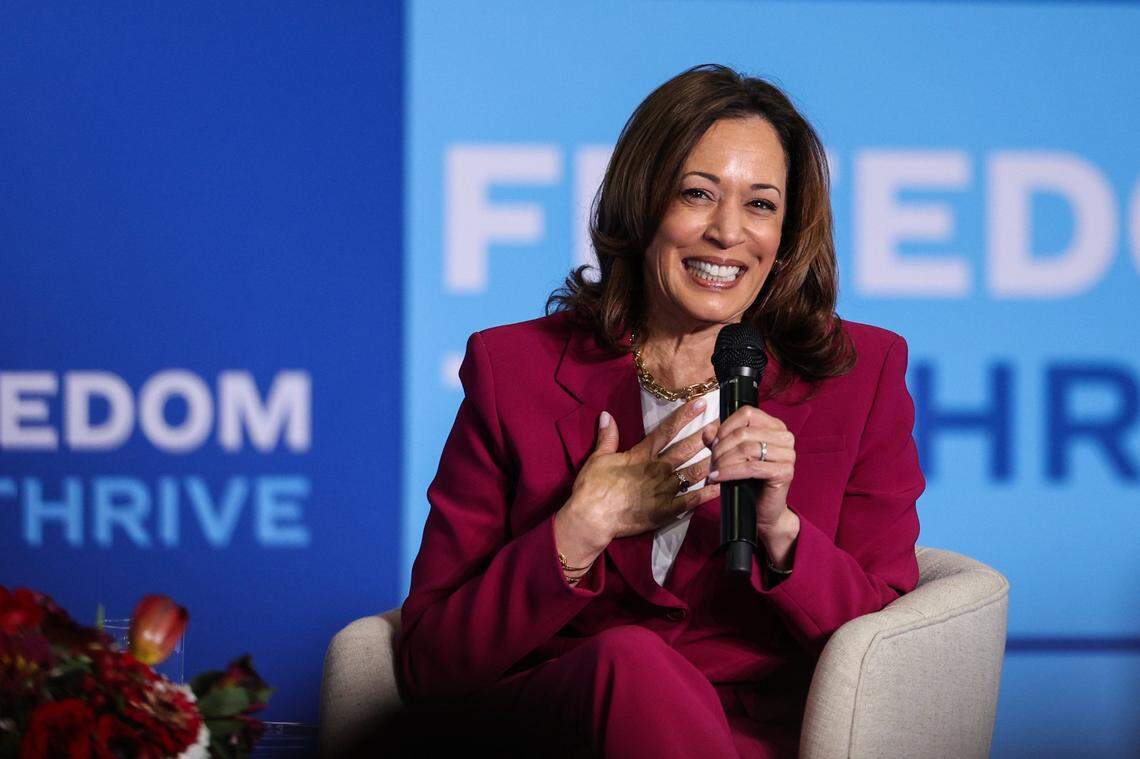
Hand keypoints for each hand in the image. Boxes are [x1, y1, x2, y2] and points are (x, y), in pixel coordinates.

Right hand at [563, 398, 720, 546]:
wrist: (592, 518)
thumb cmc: (593, 488)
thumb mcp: (597, 458)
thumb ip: (607, 437)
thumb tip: (606, 414)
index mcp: (641, 454)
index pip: (667, 430)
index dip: (685, 416)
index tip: (701, 403)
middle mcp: (657, 468)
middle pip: (686, 448)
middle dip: (706, 435)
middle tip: (723, 424)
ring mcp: (664, 490)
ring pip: (693, 471)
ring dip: (711, 460)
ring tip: (728, 450)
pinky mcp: (667, 510)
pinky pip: (692, 500)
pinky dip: (708, 493)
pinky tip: (722, 485)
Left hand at [702, 406, 795, 531]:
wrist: (763, 510)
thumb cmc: (748, 480)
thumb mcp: (731, 455)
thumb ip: (719, 440)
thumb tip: (707, 431)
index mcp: (775, 426)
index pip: (747, 413)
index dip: (725, 426)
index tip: (713, 443)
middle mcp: (785, 436)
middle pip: (744, 432)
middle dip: (721, 448)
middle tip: (711, 463)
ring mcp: (788, 454)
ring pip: (746, 449)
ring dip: (724, 461)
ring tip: (713, 472)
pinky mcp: (785, 472)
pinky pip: (751, 468)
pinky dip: (730, 472)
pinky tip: (717, 478)